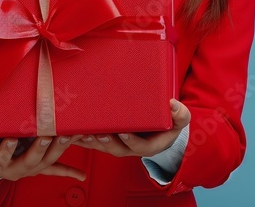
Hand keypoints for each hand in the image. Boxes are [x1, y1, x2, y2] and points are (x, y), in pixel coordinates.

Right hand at [0, 135, 85, 181]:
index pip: (0, 157)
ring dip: (58, 148)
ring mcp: (31, 169)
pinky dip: (69, 172)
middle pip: (28, 160)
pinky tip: (82, 176)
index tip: (13, 138)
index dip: (6, 149)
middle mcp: (16, 169)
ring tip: (67, 135)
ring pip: (46, 161)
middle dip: (38, 148)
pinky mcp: (41, 168)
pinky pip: (56, 170)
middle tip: (46, 135)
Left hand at [72, 99, 189, 157]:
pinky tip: (73, 131)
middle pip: (117, 149)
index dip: (131, 141)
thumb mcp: (180, 119)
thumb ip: (180, 114)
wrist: (161, 128)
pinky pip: (96, 142)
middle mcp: (132, 148)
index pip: (140, 146)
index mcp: (149, 145)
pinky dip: (84, 137)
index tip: (124, 133)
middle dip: (105, 142)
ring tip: (80, 132)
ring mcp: (120, 145)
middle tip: (97, 133)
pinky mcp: (110, 140)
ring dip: (91, 141)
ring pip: (103, 146)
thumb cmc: (170, 123)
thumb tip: (173, 105)